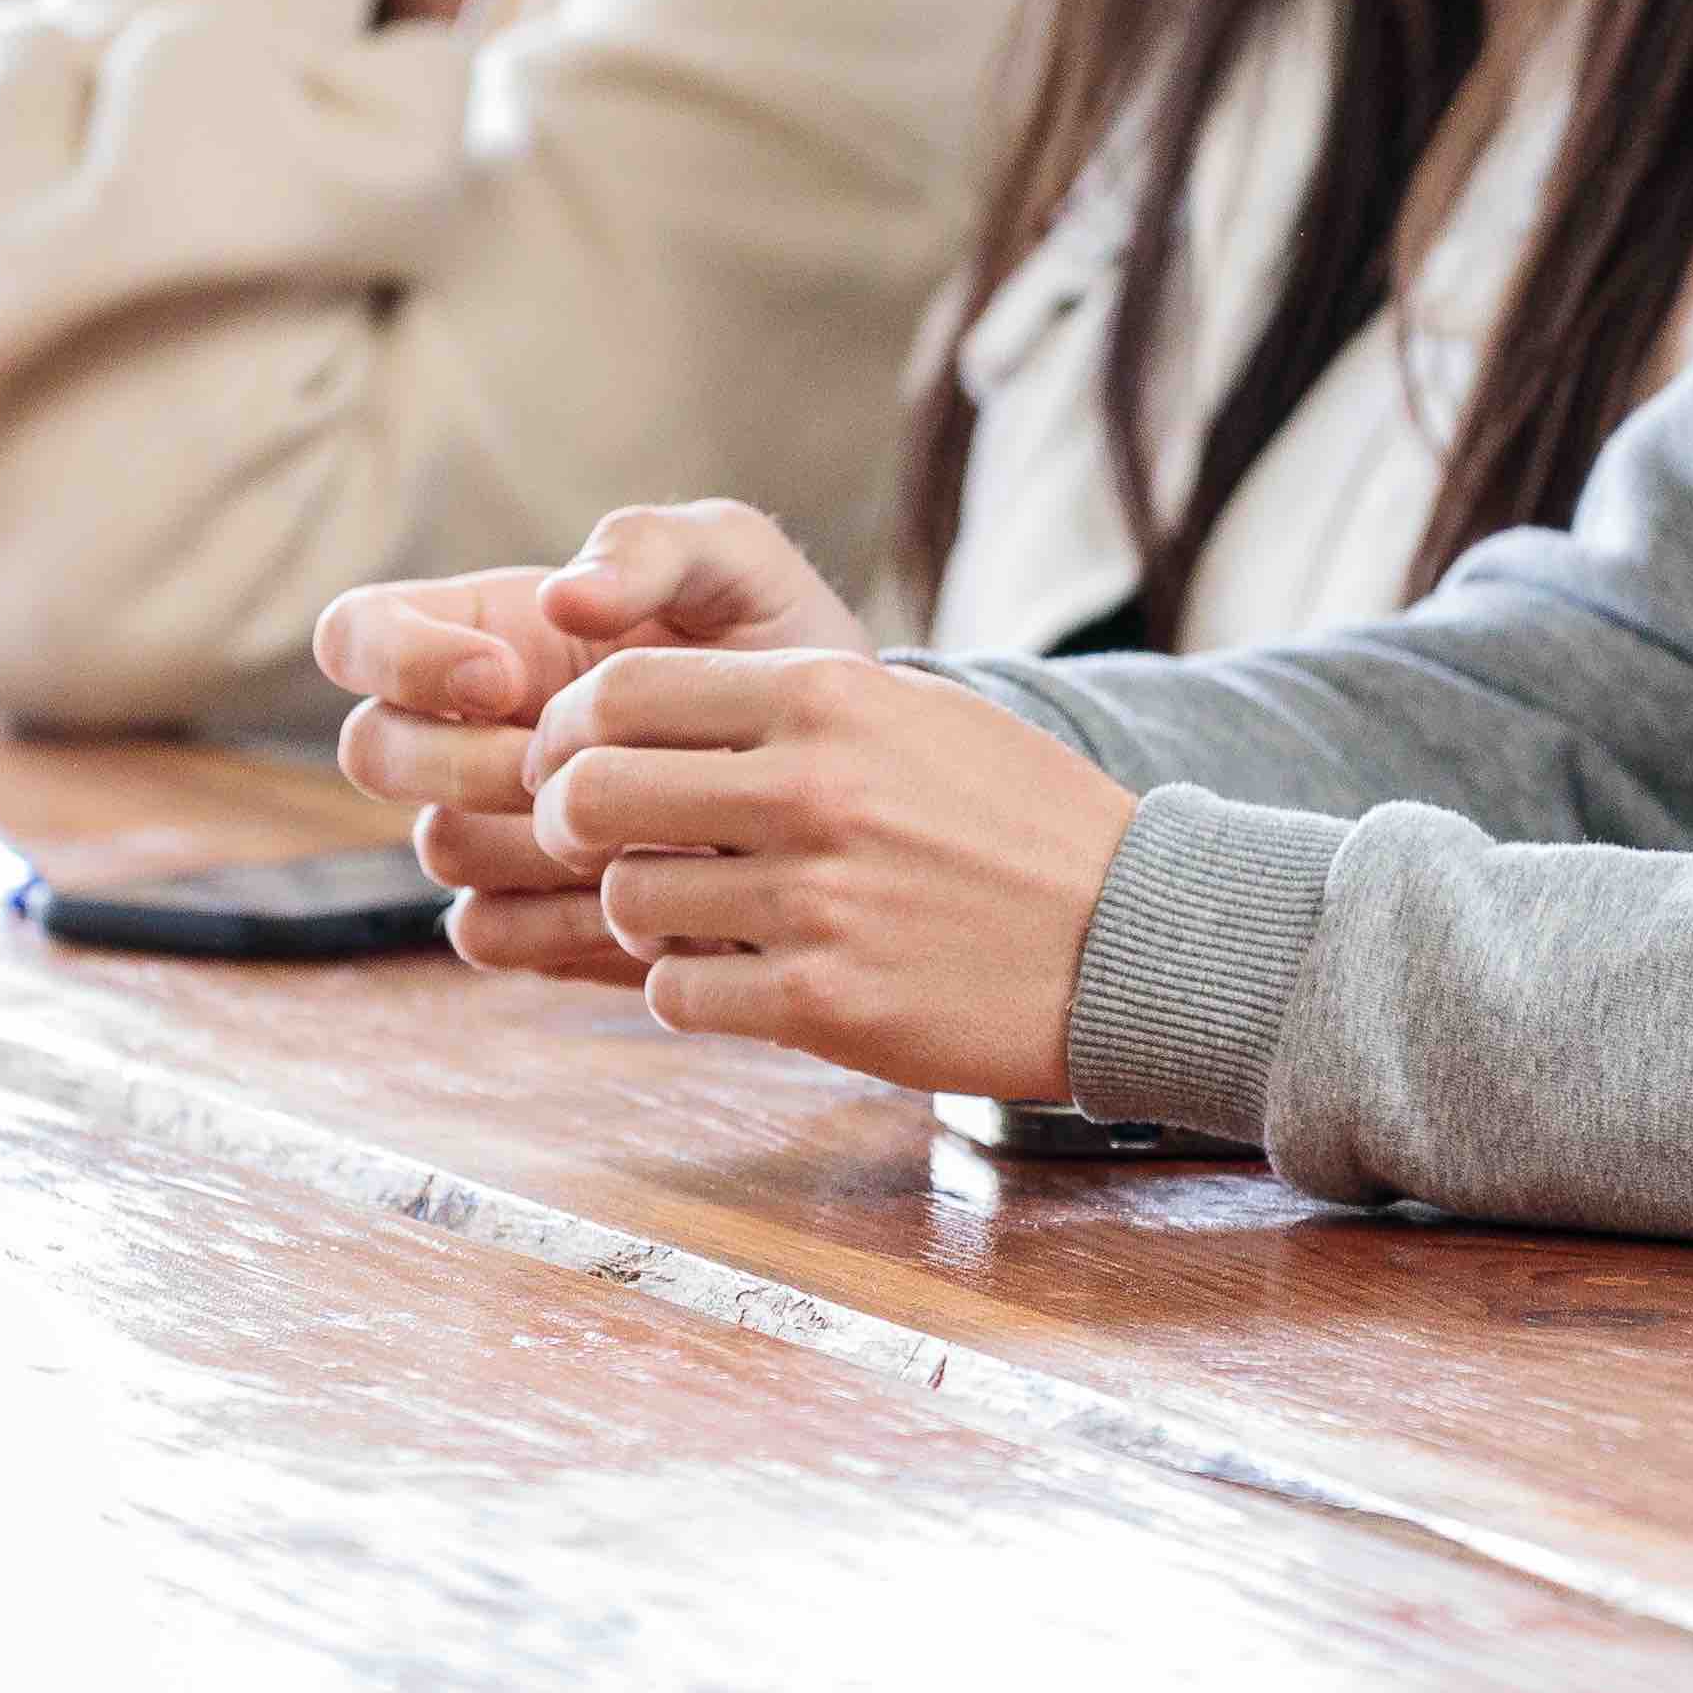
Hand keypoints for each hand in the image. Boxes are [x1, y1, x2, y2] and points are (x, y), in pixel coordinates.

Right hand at [315, 504, 879, 981]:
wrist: (846, 773)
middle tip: (566, 768)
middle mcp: (465, 733)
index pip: (355, 635)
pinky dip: (557, 918)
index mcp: (483, 632)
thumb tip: (561, 594)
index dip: (401, 657)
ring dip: (529, 839)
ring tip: (642, 823)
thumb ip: (651, 544)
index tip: (504, 676)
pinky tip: (648, 889)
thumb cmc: (777, 646)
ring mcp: (492, 829)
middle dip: (463, 760)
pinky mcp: (533, 916)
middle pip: (370, 751)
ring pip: (437, 847)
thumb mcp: (737, 564)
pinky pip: (487, 933)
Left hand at [512, 649, 1129, 1101]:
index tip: (569, 763)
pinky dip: (682, 986)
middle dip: (563, 822)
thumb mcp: (916, 713)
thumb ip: (794, 700)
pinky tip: (730, 974)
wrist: (1130, 938)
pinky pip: (675, 992)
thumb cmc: (1020, 821)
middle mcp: (812, 788)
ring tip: (684, 914)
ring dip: (632, 912)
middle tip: (583, 844)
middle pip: (592, 793)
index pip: (622, 692)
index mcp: (829, 696)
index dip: (569, 732)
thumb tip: (651, 704)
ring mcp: (816, 897)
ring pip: (624, 899)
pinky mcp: (824, 1000)